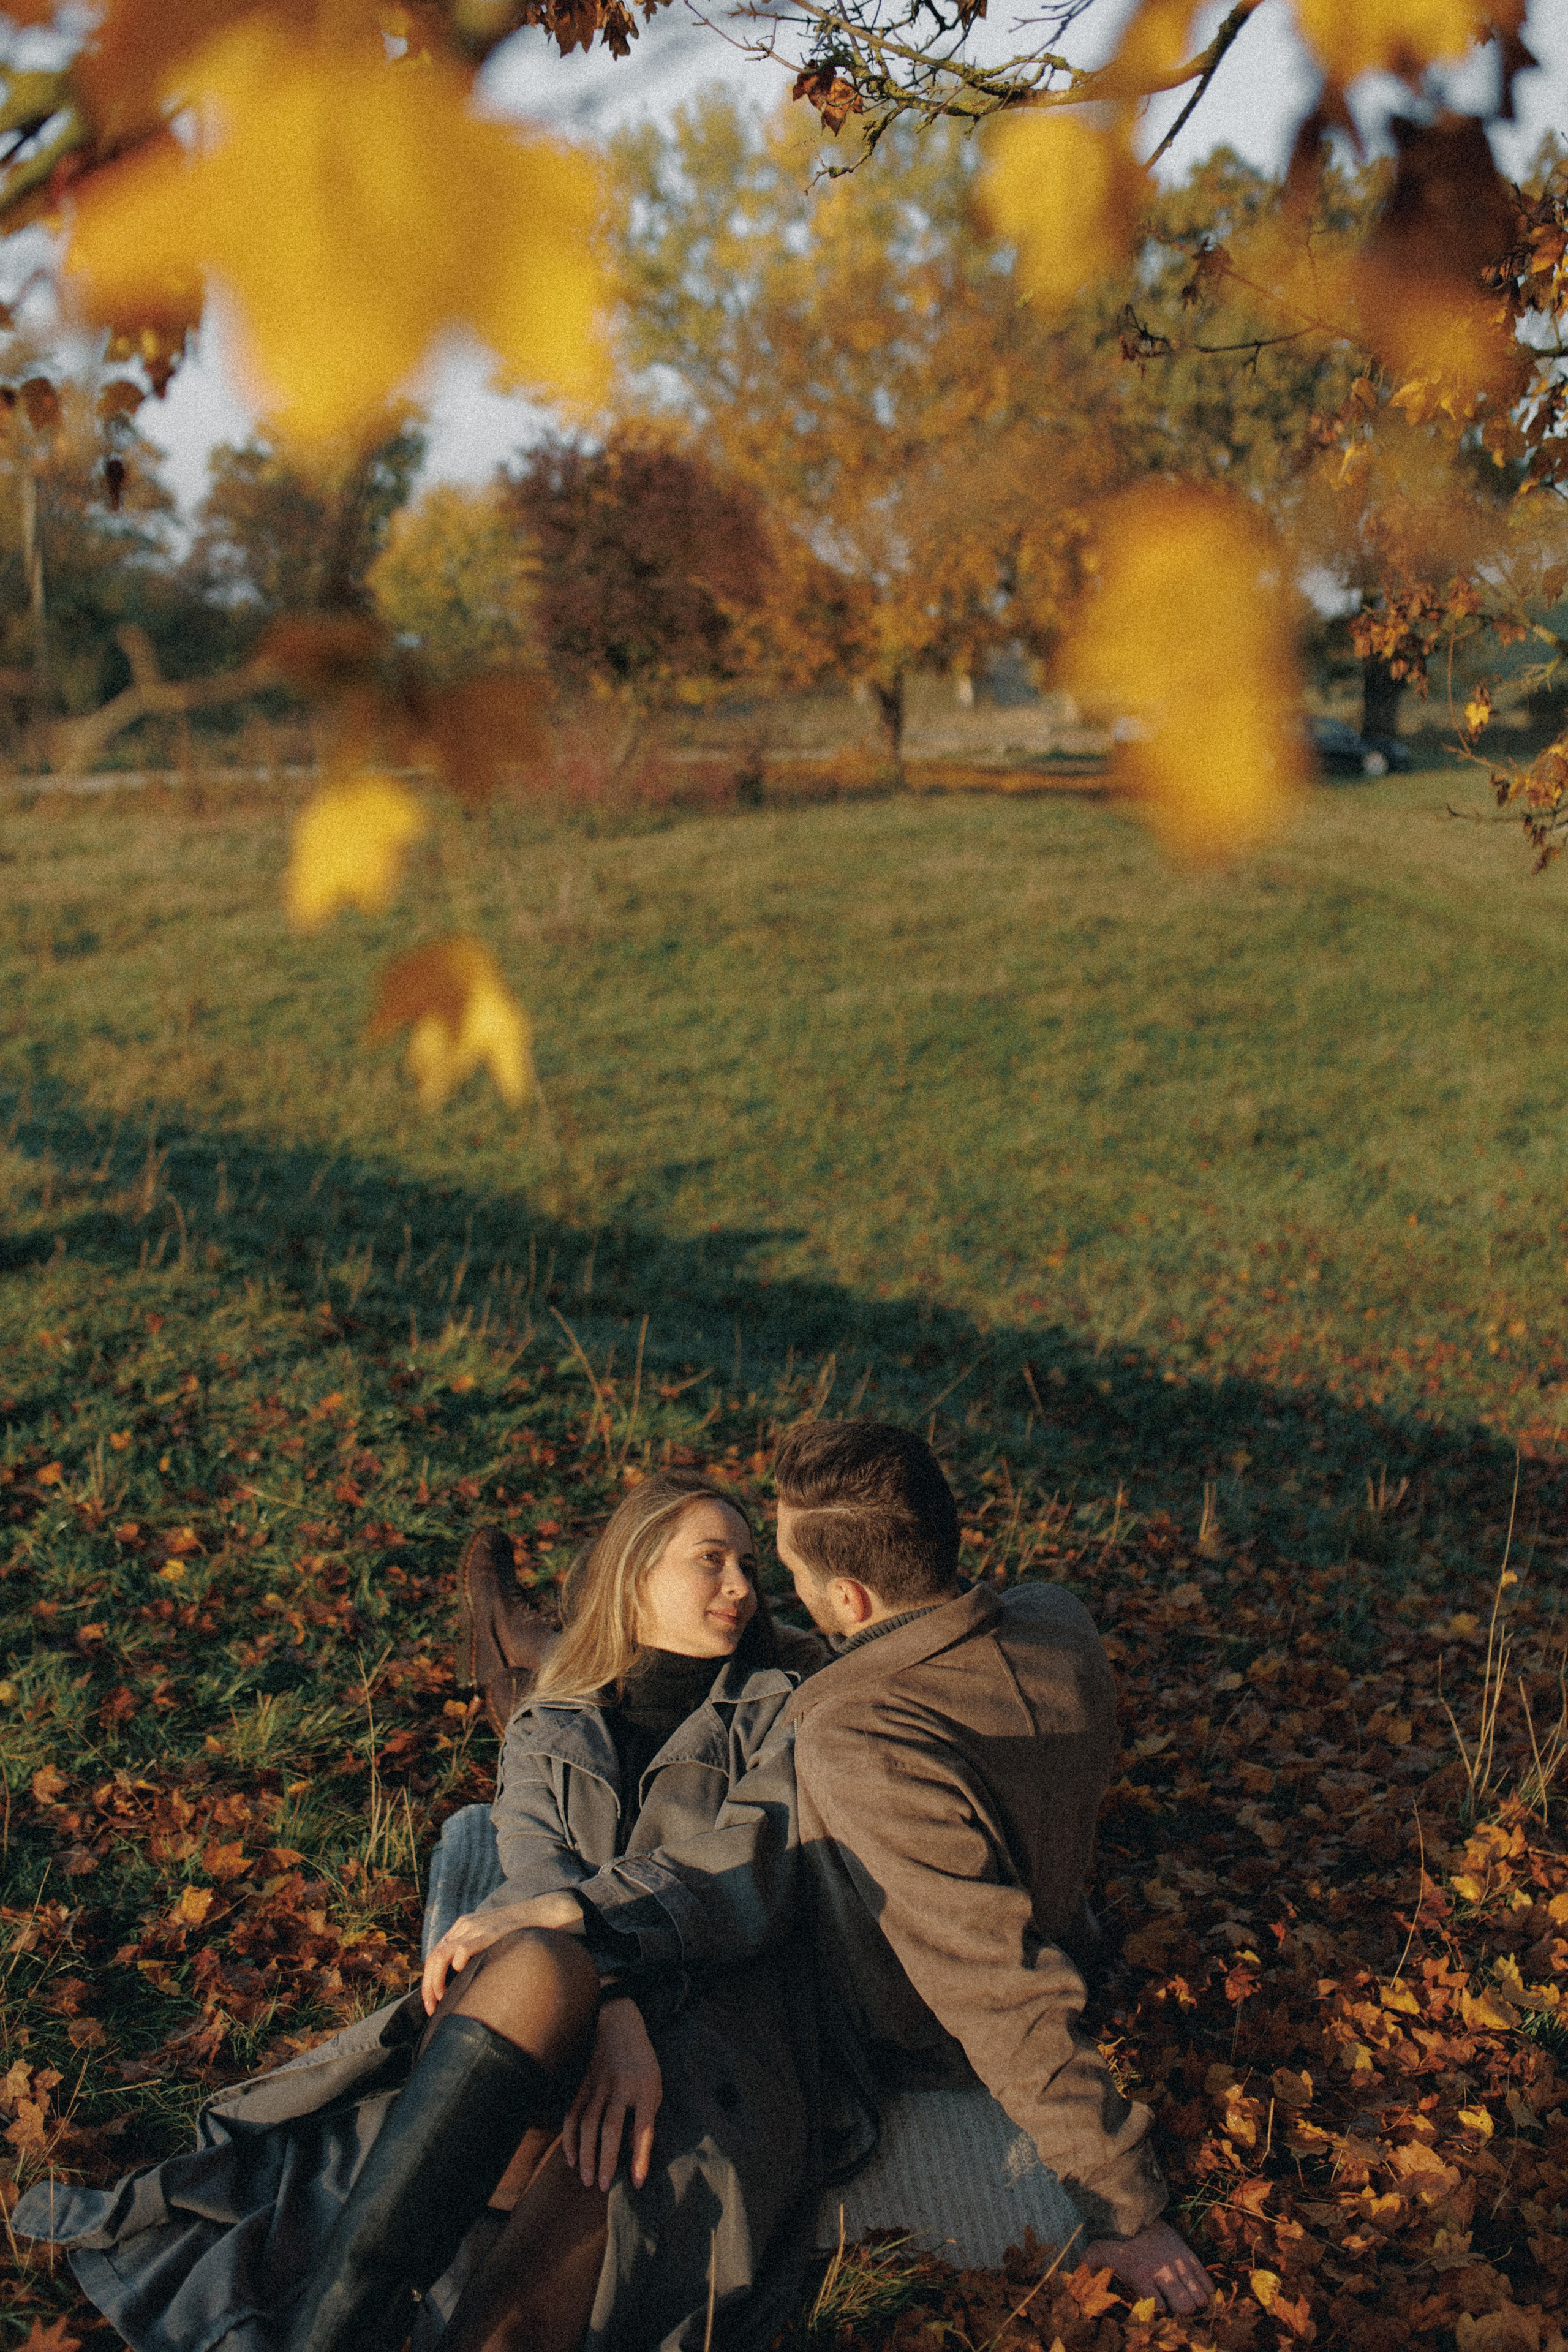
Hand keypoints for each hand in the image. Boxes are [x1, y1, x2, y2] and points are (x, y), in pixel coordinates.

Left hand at [421, 1890, 584, 2014]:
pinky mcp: (490, 1932)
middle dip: (428, 1986)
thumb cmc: (521, 1932)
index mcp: (463, 1927)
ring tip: (441, 2001)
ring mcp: (476, 1928)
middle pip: (434, 1957)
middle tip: (431, 2009)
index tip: (433, 2005)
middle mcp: (465, 1926)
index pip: (435, 1955)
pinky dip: (456, 1964)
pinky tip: (461, 1976)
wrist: (545, 1913)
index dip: (429, 1981)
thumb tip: (467, 1984)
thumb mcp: (492, 1939)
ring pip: (442, 1955)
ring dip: (436, 1982)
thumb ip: (478, 1953)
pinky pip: (463, 1948)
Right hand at [562, 1997, 661, 2190]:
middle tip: (603, 2187)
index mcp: (646, 2088)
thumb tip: (632, 2150)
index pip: (644, 2127)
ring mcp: (599, 2085)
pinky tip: (572, 2158)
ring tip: (587, 2180)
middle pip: (611, 2128)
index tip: (636, 2182)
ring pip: (589, 2123)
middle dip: (606, 2159)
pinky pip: (573, 2114)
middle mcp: (621, 2087)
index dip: (640, 2156)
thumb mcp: (655, 2085)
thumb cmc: (643, 2063)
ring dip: (586, 2154)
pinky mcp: (583, 2084)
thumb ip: (645, 2116)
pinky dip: (570, 2138)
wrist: (619, 2024)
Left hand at [1080, 2221, 1212, 2315]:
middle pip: (1185, 2306)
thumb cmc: (1116, 2234)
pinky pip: (1205, 2278)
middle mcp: (1163, 2272)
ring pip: (1198, 2295)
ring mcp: (1178, 2263)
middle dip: (1182, 2310)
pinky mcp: (1187, 2253)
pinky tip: (1199, 2289)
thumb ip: (1089, 2266)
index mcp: (1142, 2276)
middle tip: (1176, 2306)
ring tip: (1188, 2299)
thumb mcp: (1099, 2251)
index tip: (1155, 2308)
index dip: (1159, 2313)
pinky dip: (1205, 2287)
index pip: (1159, 2309)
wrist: (1134, 2207)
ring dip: (1194, 2301)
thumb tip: (1076, 2275)